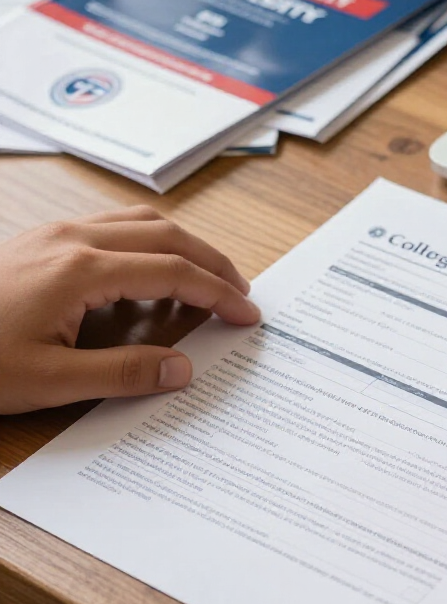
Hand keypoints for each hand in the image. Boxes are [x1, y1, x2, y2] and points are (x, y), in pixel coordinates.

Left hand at [0, 205, 259, 413]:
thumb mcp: (47, 382)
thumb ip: (122, 375)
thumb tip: (183, 369)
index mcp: (82, 271)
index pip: (173, 272)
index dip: (218, 293)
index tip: (247, 313)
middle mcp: (75, 239)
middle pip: (168, 235)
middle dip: (212, 263)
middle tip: (241, 292)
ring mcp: (57, 232)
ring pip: (142, 221)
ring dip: (184, 245)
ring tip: (206, 277)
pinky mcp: (44, 237)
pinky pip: (114, 224)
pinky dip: (150, 241)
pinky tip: (150, 268)